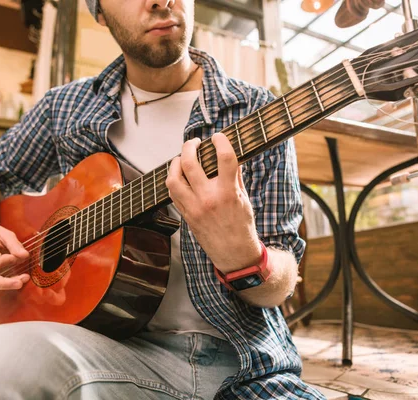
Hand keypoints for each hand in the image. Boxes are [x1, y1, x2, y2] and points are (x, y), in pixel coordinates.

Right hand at [0, 223, 29, 290]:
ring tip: (21, 281)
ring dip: (5, 286)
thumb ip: (14, 244)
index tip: (18, 256)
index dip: (9, 261)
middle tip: (20, 283)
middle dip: (4, 284)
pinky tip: (13, 281)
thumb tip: (24, 256)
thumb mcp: (4, 233)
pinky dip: (1, 285)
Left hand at [166, 132, 261, 272]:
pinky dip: (174, 180)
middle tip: (195, 142)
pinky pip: (172, 193)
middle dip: (190, 146)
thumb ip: (235, 177)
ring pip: (173, 178)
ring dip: (176, 163)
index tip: (218, 137)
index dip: (221, 141)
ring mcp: (194, 208)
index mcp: (228, 193)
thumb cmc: (241, 226)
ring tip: (182, 158)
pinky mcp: (186, 215)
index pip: (225, 158)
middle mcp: (209, 199)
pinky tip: (180, 175)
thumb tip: (229, 156)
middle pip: (191, 164)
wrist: (234, 253)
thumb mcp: (244, 199)